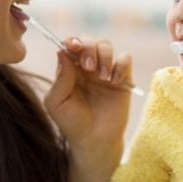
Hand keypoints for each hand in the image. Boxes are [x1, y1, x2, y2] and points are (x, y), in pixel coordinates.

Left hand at [44, 36, 131, 171]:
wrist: (94, 141)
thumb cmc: (72, 123)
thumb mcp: (57, 102)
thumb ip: (60, 78)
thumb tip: (62, 52)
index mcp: (69, 69)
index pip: (70, 45)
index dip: (72, 41)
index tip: (73, 47)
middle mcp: (87, 67)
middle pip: (89, 40)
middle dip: (89, 48)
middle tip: (88, 67)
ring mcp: (105, 71)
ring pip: (107, 46)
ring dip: (104, 57)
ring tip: (102, 78)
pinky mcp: (122, 79)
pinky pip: (125, 58)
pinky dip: (121, 65)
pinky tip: (114, 82)